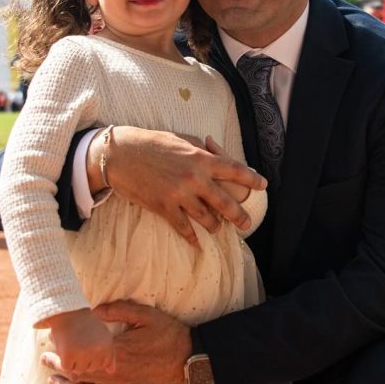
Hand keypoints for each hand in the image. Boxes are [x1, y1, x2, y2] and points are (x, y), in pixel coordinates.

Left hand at [42, 300, 190, 383]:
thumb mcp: (146, 315)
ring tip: (51, 381)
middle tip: (44, 359)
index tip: (53, 341)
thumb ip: (118, 309)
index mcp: (116, 352)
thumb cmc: (169, 335)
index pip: (81, 353)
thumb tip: (93, 310)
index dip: (64, 348)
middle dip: (58, 366)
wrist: (191, 361)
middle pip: (78, 373)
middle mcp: (114, 375)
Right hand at [43, 308, 114, 375]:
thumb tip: (112, 372)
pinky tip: (66, 347)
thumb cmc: (86, 324)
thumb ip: (109, 354)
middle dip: (84, 360)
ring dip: (74, 361)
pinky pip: (67, 368)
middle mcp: (97, 351)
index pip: (103, 365)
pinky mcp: (68, 356)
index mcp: (107, 345)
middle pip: (90, 369)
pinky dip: (64, 360)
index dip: (94, 357)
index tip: (89, 345)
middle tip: (79, 343)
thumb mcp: (103, 335)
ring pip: (79, 370)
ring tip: (73, 344)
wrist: (67, 312)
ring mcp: (82, 354)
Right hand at [101, 126, 265, 243]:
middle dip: (240, 215)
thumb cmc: (152, 143)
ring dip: (215, 226)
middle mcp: (195, 178)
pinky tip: (197, 243)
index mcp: (201, 158)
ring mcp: (180, 195)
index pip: (235, 169)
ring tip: (219, 229)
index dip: (251, 179)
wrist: (121, 155)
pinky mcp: (164, 207)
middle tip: (247, 223)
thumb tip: (215, 153)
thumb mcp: (181, 140)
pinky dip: (192, 238)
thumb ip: (201, 149)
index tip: (263, 185)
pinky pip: (184, 228)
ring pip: (206, 218)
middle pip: (226, 201)